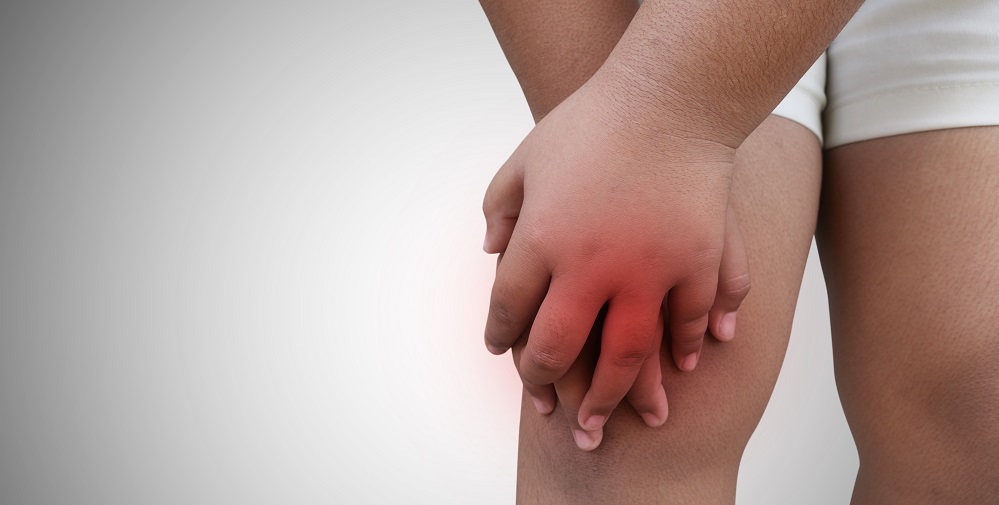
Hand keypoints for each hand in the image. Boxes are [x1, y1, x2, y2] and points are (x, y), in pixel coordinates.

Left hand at [482, 78, 744, 434]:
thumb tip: (490, 252)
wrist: (667, 96)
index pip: (508, 309)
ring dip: (613, 395)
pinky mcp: (695, 262)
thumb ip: (500, 207)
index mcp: (541, 239)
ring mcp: (648, 268)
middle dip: (544, 382)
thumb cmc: (588, 123)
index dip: (500, 336)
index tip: (501, 350)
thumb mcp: (525, 158)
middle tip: (545, 405)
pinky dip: (686, 347)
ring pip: (626, 355)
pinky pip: (689, 321)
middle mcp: (590, 265)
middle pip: (558, 347)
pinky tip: (680, 367)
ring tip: (604, 422)